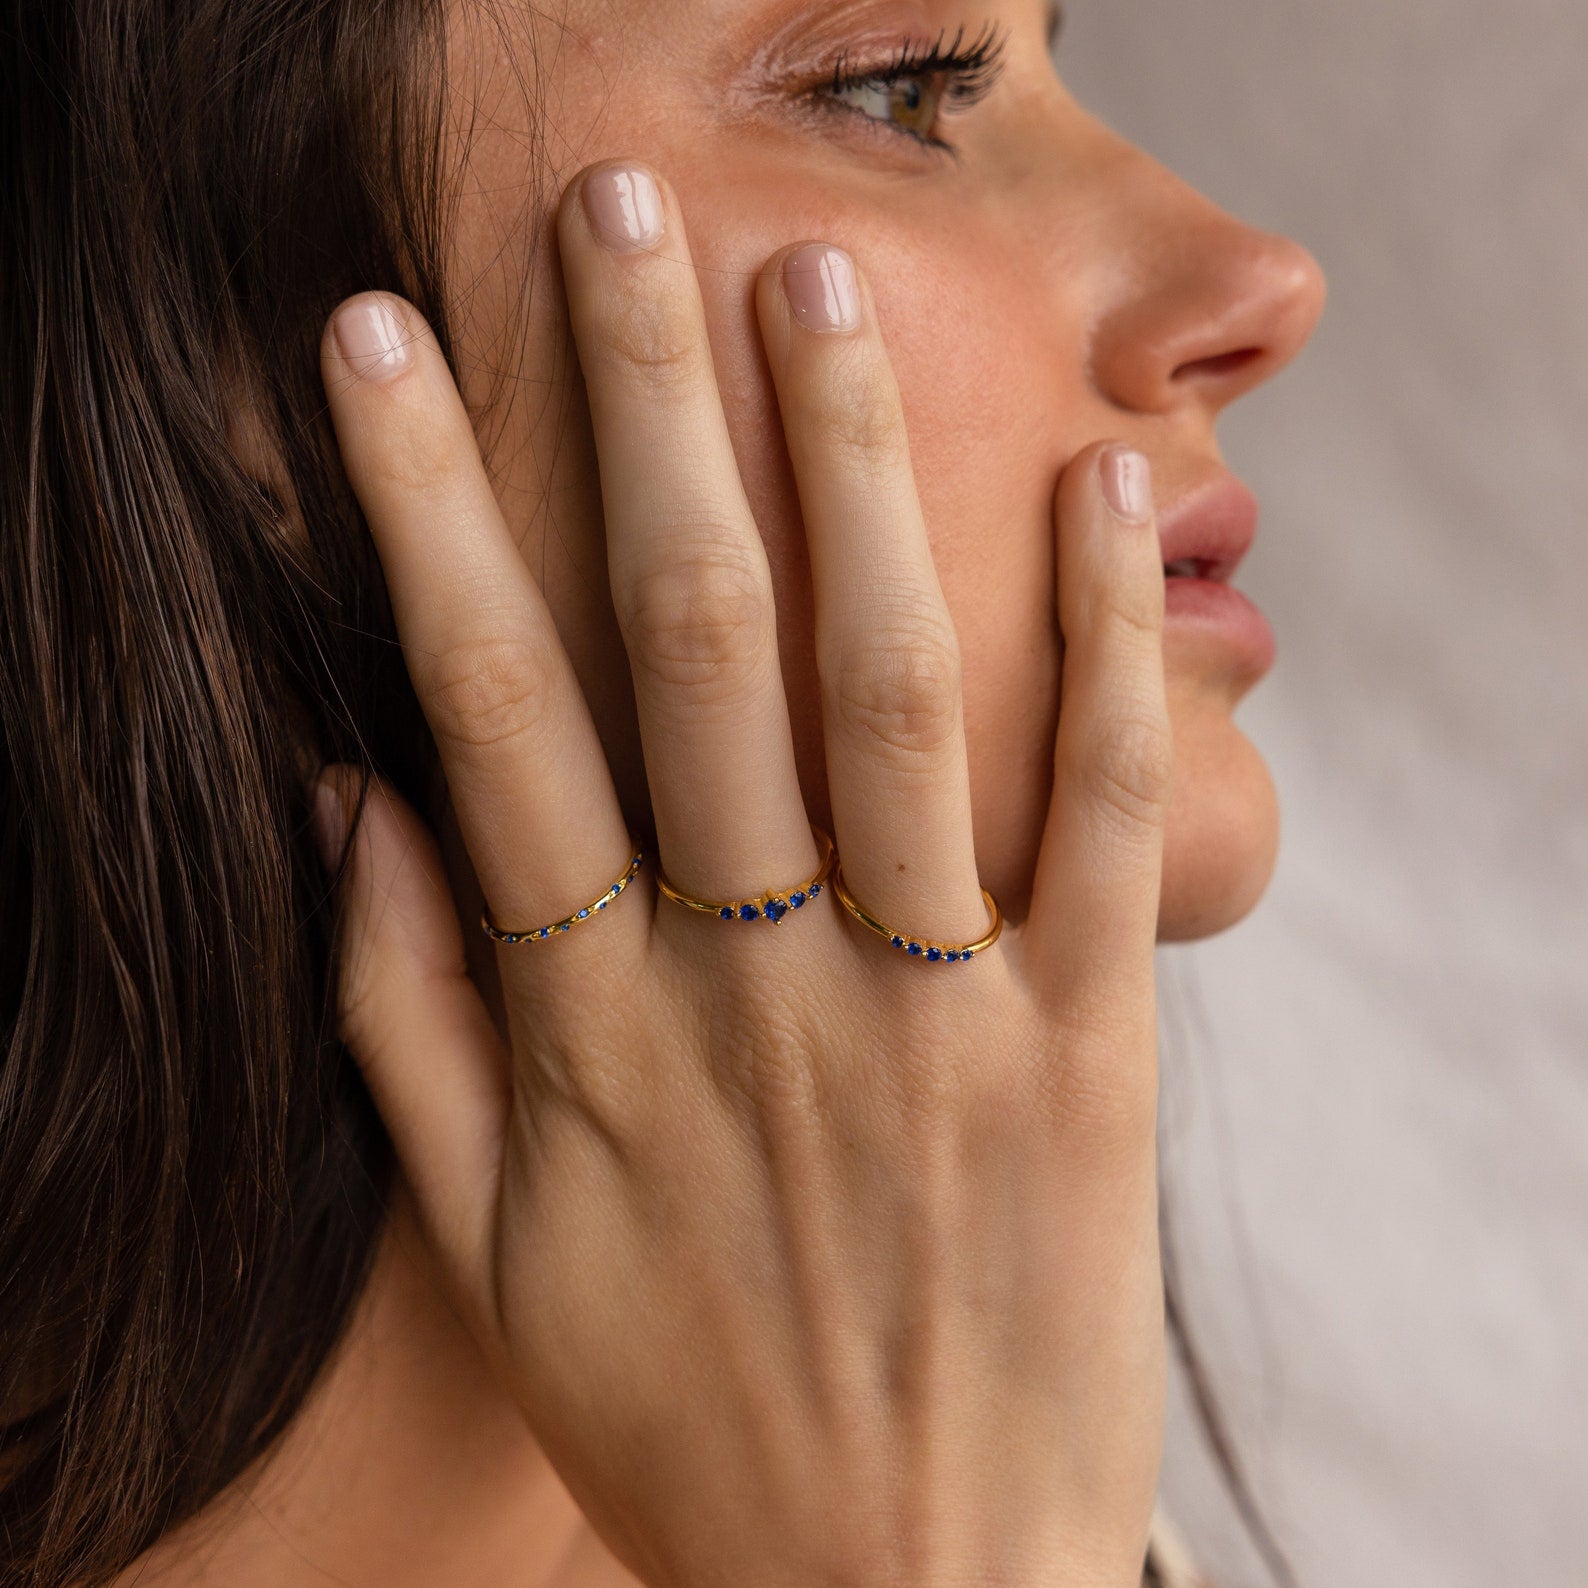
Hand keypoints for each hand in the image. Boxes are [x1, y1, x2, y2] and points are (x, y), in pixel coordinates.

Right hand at [314, 159, 1170, 1587]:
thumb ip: (402, 1023)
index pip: (487, 712)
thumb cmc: (689, 1410)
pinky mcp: (1083, 1055)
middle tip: (616, 221)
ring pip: (884, 694)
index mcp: (597, 1030)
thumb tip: (348, 800)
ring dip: (847, 476)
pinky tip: (1096, 496)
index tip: (378, 351)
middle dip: (639, 413)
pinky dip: (1102, 651)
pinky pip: (1090, 821)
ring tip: (808, 297)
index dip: (423, 515)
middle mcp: (754, 989)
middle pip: (683, 647)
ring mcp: (928, 1015)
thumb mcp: (494, 1246)